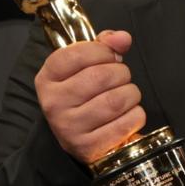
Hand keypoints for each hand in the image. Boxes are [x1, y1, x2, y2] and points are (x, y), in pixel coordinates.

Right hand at [35, 30, 145, 162]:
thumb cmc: (85, 96)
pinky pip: (127, 122)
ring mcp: (70, 128)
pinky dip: (136, 115)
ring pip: (116, 99)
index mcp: (47, 79)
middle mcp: (54, 104)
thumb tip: (122, 38)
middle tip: (121, 78)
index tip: (110, 56)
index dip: (101, 51)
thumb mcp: (86, 67)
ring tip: (126, 96)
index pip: (76, 54)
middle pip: (100, 76)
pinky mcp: (89, 147)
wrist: (81, 138)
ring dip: (131, 94)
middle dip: (121, 73)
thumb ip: (104, 46)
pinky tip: (127, 114)